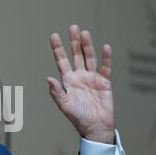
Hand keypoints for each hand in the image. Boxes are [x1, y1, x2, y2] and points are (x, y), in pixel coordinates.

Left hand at [47, 25, 114, 143]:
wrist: (96, 127)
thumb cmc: (78, 118)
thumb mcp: (65, 105)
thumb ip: (57, 92)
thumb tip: (49, 78)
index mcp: (68, 81)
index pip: (61, 61)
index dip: (58, 48)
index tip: (54, 36)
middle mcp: (79, 76)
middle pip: (76, 55)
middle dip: (74, 42)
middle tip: (73, 27)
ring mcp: (92, 78)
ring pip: (89, 58)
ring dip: (87, 46)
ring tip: (84, 33)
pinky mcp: (104, 82)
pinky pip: (105, 68)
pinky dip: (106, 58)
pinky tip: (105, 47)